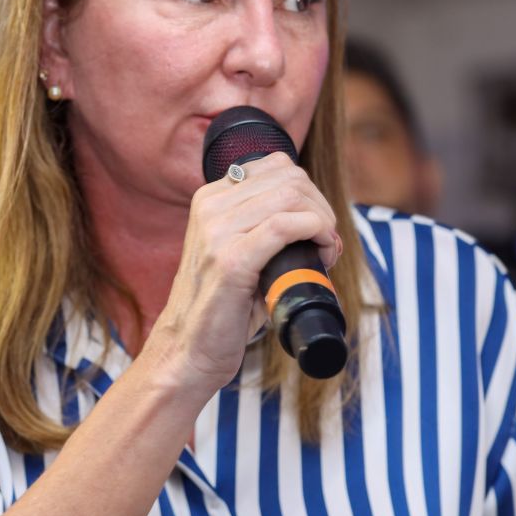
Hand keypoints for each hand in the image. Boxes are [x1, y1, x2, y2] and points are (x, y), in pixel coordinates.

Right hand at [142, 152, 342, 394]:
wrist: (188, 349)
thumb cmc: (221, 305)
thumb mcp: (236, 251)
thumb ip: (263, 224)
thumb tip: (317, 215)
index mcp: (209, 199)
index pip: (277, 166)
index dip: (310, 193)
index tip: (317, 226)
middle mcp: (209, 207)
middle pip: (289, 178)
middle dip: (321, 207)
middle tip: (327, 243)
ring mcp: (217, 232)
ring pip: (291, 196)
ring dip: (323, 222)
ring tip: (325, 252)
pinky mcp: (231, 261)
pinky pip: (285, 225)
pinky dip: (315, 233)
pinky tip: (322, 253)